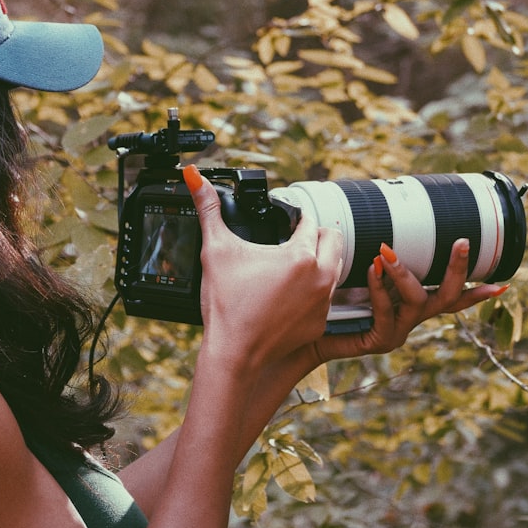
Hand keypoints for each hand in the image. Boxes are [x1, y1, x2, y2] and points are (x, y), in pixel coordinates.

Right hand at [183, 165, 343, 367]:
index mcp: (301, 255)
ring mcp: (323, 303)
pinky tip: (290, 295)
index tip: (283, 220)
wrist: (233, 353)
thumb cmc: (225, 304)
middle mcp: (320, 277)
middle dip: (315, 235)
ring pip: (335, 268)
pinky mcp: (320, 324)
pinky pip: (326, 299)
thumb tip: (193, 175)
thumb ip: (207, 208)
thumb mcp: (216, 249)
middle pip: (333, 239)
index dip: (294, 217)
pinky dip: (313, 293)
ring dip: (319, 261)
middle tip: (292, 239)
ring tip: (292, 265)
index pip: (309, 221)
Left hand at [312, 238, 507, 361]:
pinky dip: (381, 290)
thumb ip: (372, 256)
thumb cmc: (329, 303)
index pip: (451, 297)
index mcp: (411, 305)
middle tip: (462, 242)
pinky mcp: (379, 341)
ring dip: (405, 274)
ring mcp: (397, 332)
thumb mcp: (354, 275)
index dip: (477, 291)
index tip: (504, 284)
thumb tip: (374, 222)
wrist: (304, 337)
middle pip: (448, 298)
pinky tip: (373, 271)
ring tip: (387, 253)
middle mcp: (410, 319)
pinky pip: (387, 313)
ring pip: (419, 302)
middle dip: (458, 270)